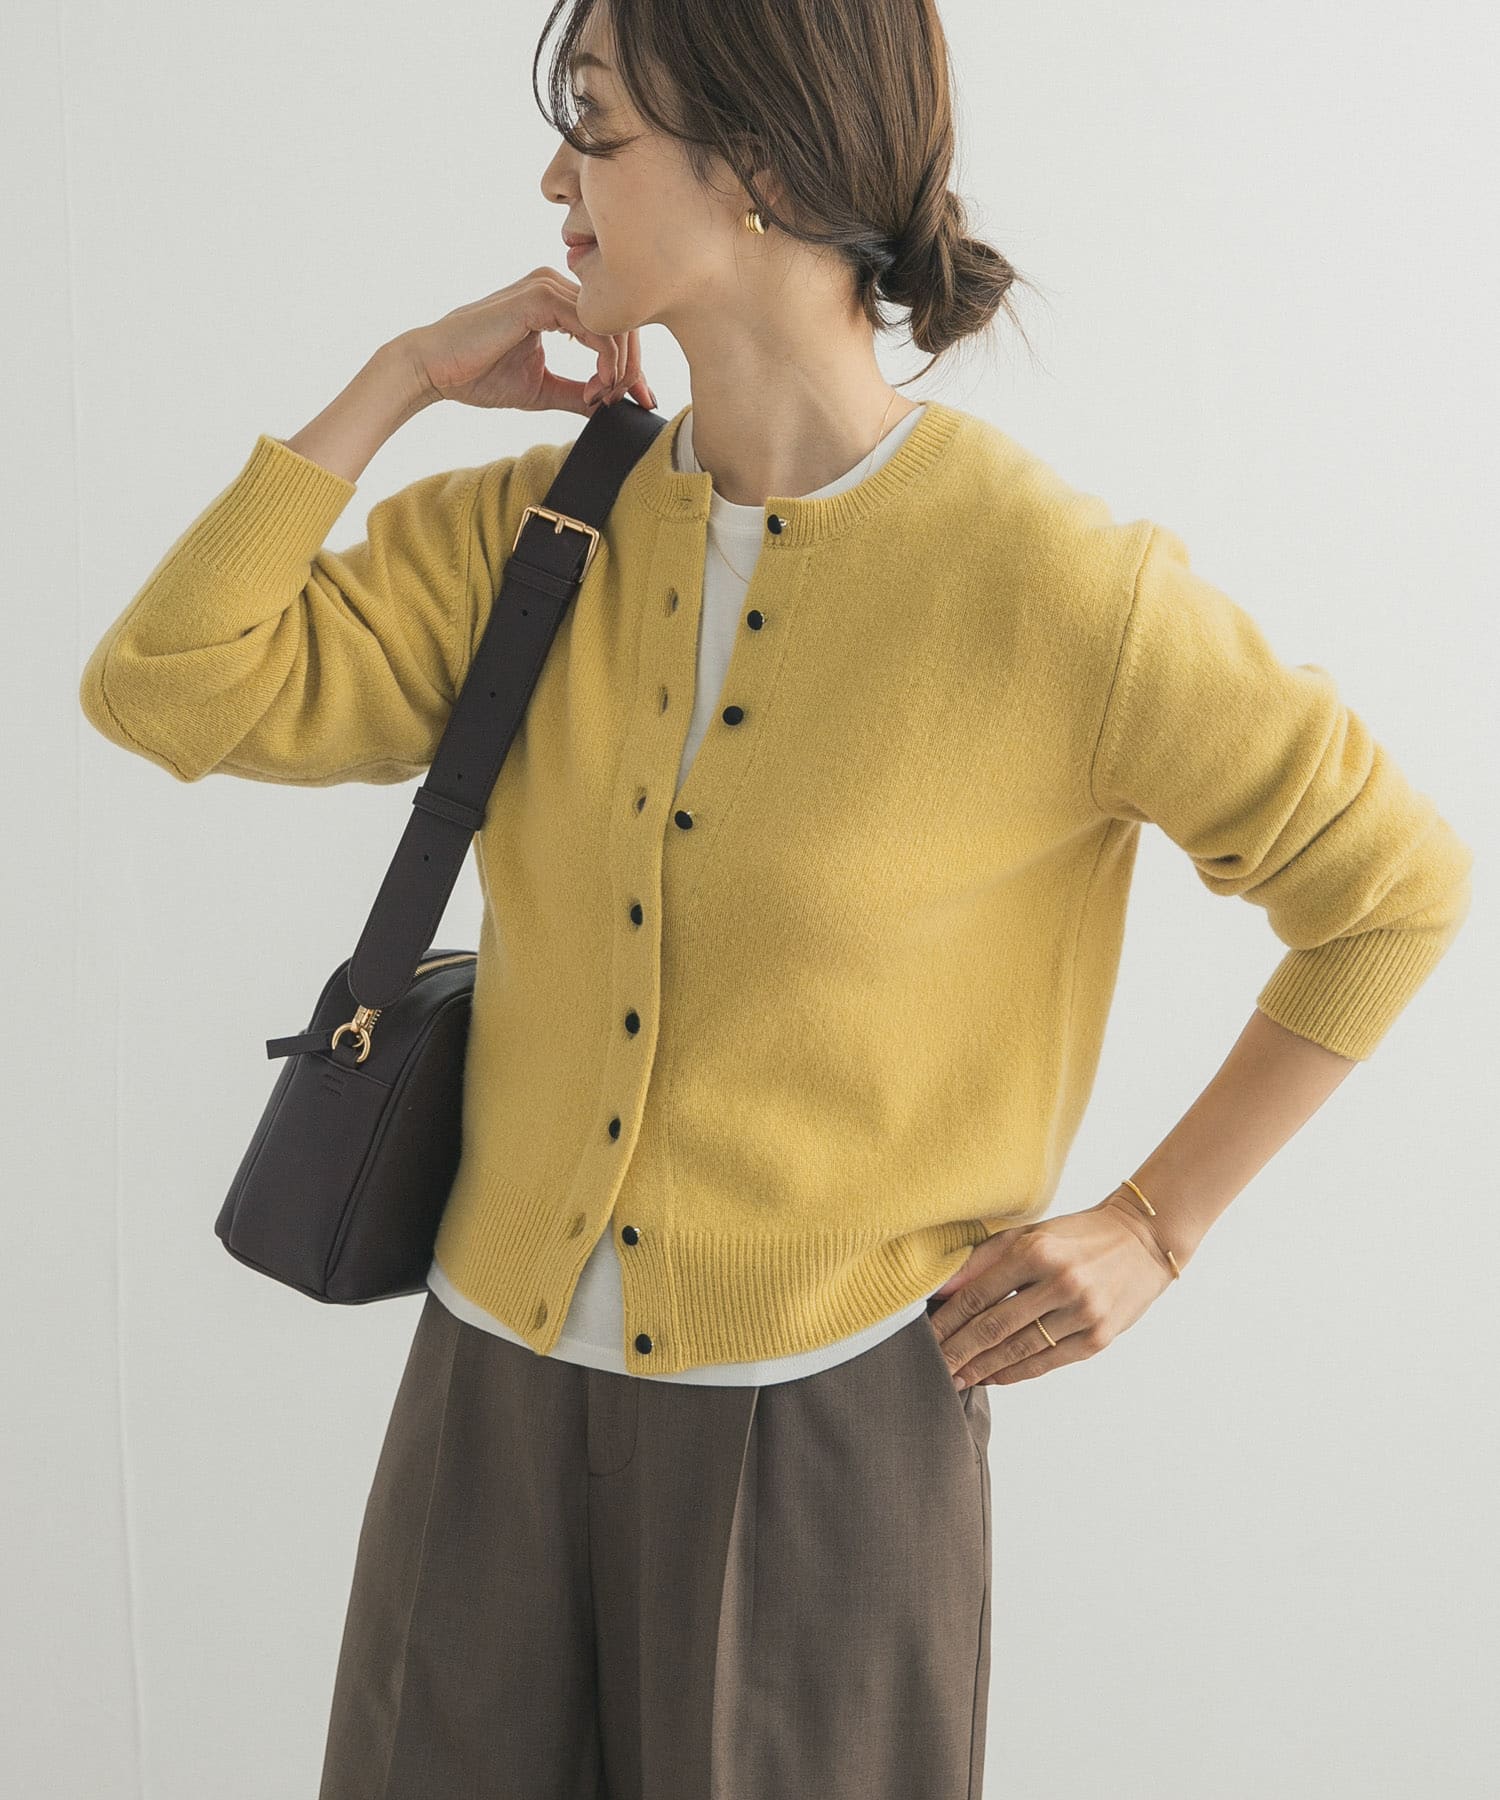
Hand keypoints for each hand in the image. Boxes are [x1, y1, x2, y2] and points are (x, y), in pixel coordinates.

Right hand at [397, 267, 654, 416]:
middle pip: (622, 321)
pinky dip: (604, 362)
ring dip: (620, 369)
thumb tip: (615, 406)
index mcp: (559, 299)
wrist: (434, 369)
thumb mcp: (542, 388)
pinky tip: (595, 388)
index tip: (638, 401)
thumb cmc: (477, 374)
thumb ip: (579, 392)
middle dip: (633, 369)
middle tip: (628, 403)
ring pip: (613, 324)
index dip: (633, 366)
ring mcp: (548, 286)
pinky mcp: (539, 298)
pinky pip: (594, 327)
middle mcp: (557, 284)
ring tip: (603, 398)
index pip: (614, 325)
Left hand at [925, 1192, 1181, 1386]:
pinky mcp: (1098, 1337)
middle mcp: (1060, 1282)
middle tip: (934, 1368)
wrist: (1142, 1240)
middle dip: (958, 1351)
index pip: (978, 1294)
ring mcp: (1082, 1313)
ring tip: (958, 1378)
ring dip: (983, 1368)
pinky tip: (993, 1377)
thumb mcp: (1029, 1234)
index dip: (948, 1321)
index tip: (925, 1338)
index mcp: (1036, 1250)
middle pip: (994, 1327)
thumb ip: (983, 1259)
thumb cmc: (1077, 1236)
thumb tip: (939, 1290)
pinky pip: (1047, 1362)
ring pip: (1019, 1350)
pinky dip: (1016, 1373)